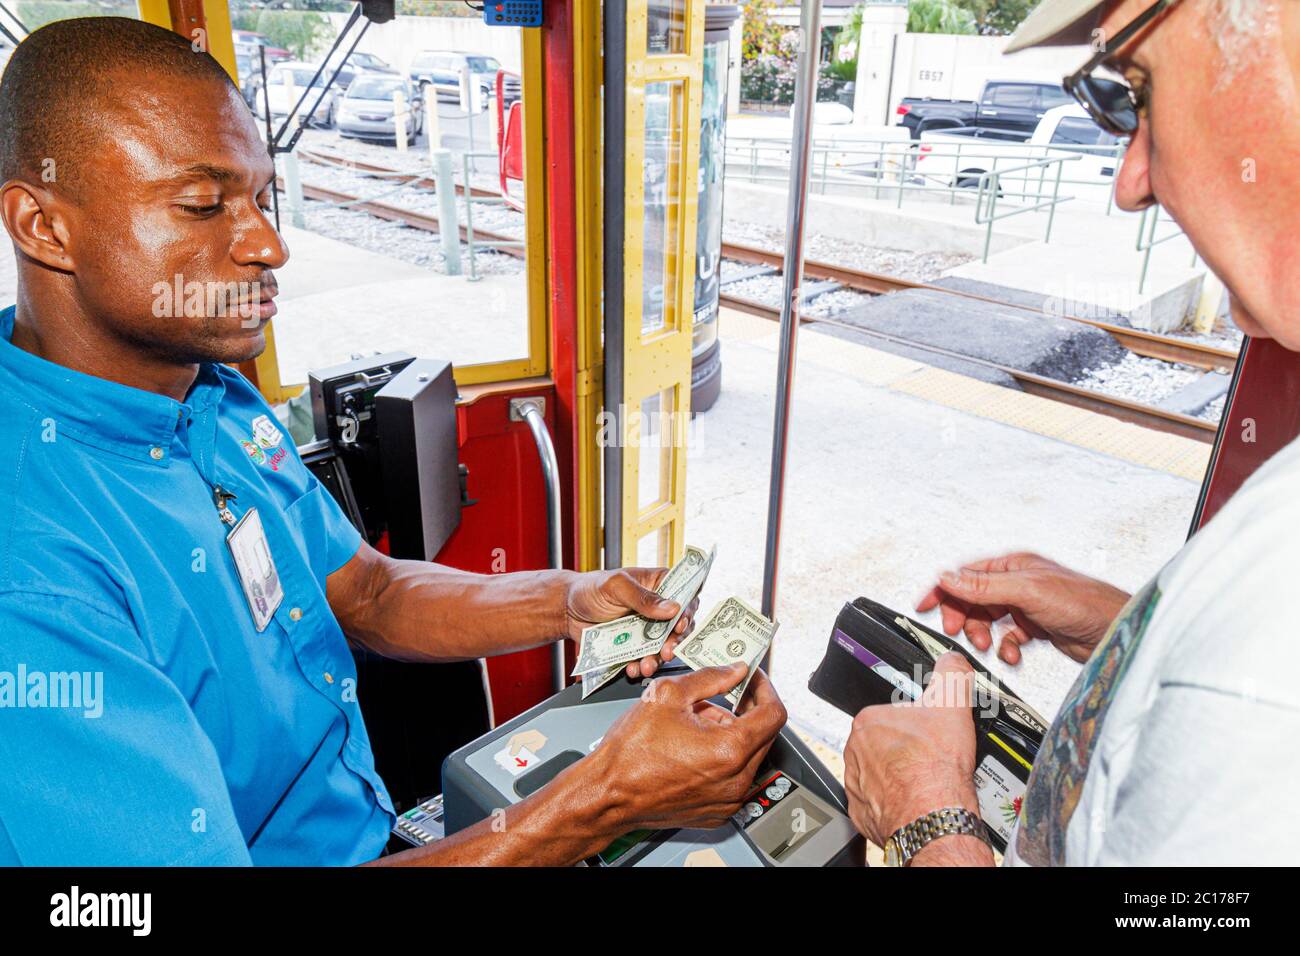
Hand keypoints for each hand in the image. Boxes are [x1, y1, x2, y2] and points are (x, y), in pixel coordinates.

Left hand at [562, 567, 698, 677]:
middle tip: (666, 651)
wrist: (566, 611)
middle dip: (674, 641)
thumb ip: (643, 597)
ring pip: (663, 645)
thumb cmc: (590, 588)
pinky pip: (644, 657)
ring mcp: (647, 627)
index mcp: (658, 584)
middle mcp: (657, 607)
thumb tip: (672, 608)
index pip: (685, 594)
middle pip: (678, 625)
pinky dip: (641, 665)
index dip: (687, 610)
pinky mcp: (635, 645)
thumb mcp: (616, 586)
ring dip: (658, 658)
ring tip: (647, 665)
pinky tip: (633, 668)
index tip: (680, 624)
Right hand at [591, 664, 786, 831]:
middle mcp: (736, 780)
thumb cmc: (630, 752)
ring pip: (748, 756)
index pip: (774, 713)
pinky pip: (733, 778)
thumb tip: (735, 671)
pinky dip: (722, 759)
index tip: (754, 679)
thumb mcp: (668, 695)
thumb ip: (710, 678)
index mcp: (730, 750)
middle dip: (744, 710)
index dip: (765, 688)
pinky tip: (693, 748)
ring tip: (695, 723)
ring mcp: (727, 800)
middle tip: (719, 696)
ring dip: (731, 734)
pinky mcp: (717, 812)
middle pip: (763, 735)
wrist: (608, 794)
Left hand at [844, 653, 989, 863]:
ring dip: (898, 777)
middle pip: (883, 745)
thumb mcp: (952, 703)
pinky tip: (914, 800)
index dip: (913, 724)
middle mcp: (855, 753)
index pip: (889, 716)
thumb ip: (951, 674)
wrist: (935, 816)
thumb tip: (952, 661)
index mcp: (867, 723)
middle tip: (929, 757)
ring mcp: (856, 785)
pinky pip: (877, 804)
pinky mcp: (863, 813)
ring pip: (879, 774)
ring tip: (925, 779)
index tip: (927, 734)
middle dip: (905, 751)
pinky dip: (895, 803)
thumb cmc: (936, 766)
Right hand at [916, 552, 1130, 663]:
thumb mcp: (1027, 591)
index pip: (966, 574)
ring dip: (984, 634)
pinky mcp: (1037, 627)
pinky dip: (1005, 647)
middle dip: (965, 617)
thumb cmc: (1085, 603)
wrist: (1118, 632)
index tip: (923, 605)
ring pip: (989, 619)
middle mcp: (1018, 582)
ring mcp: (1027, 605)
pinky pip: (1008, 637)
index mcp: (1013, 565)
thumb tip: (948, 577)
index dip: (943, 590)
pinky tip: (1013, 653)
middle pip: (974, 598)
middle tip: (961, 633)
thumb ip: (985, 585)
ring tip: (988, 645)